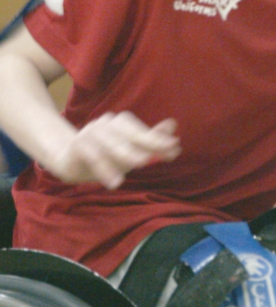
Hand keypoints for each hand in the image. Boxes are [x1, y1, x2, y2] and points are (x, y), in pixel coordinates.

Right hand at [46, 113, 179, 188]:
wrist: (69, 160)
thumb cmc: (106, 156)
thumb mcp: (130, 151)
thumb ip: (151, 140)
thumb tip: (173, 124)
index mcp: (121, 123)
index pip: (141, 130)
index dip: (158, 139)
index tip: (175, 147)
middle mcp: (106, 124)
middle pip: (128, 134)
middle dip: (146, 143)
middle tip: (161, 154)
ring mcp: (90, 132)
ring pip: (111, 144)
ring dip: (127, 155)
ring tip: (142, 164)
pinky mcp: (78, 145)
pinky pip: (94, 157)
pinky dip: (105, 170)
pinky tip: (115, 182)